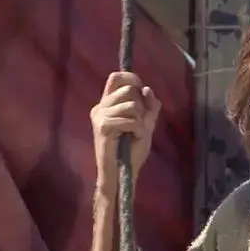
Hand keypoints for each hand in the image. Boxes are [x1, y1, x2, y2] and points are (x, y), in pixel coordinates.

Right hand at [90, 72, 160, 193]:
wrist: (121, 173)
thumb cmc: (131, 151)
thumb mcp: (146, 125)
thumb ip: (149, 107)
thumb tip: (147, 89)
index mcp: (108, 104)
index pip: (116, 77)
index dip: (131, 78)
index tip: (141, 89)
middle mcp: (101, 106)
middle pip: (128, 89)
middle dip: (140, 107)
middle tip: (137, 124)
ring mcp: (100, 115)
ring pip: (131, 105)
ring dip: (139, 121)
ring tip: (133, 134)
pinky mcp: (102, 126)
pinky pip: (130, 119)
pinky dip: (137, 129)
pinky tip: (131, 139)